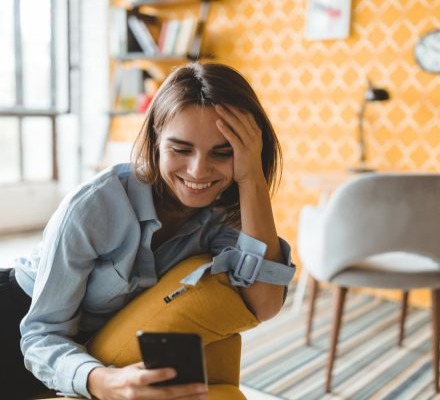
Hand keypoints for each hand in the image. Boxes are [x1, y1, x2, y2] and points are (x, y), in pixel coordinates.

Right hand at [88, 362, 207, 399]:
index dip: (159, 375)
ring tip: (202, 396)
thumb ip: (151, 366)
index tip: (175, 370)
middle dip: (184, 391)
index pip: (145, 377)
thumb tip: (175, 362)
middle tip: (202, 386)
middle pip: (162, 395)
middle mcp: (135, 395)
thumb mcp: (135, 365)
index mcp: (131, 379)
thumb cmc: (127, 374)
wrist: (108, 389)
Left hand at [215, 104, 264, 185]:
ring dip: (226, 114)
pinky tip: (217, 122)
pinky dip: (225, 129)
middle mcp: (255, 136)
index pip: (247, 114)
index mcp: (257, 133)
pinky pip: (233, 137)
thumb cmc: (247, 163)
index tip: (226, 97)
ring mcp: (250, 143)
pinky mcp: (242, 151)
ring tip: (216, 106)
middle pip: (242, 116)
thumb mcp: (249, 145)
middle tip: (219, 97)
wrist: (251, 179)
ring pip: (237, 124)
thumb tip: (235, 124)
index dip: (237, 105)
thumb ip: (244, 134)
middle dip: (231, 106)